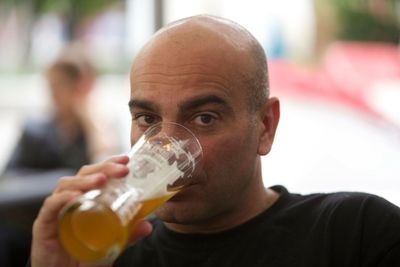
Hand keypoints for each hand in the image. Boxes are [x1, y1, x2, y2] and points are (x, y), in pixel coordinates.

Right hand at [30, 155, 152, 266]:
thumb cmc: (85, 258)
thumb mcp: (110, 245)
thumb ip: (127, 236)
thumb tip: (148, 226)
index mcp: (86, 200)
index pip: (96, 175)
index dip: (109, 164)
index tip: (126, 160)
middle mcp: (70, 200)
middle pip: (83, 174)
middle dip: (103, 168)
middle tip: (122, 169)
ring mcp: (56, 210)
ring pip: (66, 185)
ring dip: (85, 179)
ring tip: (101, 180)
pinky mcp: (44, 224)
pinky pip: (51, 205)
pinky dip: (63, 198)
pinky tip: (76, 196)